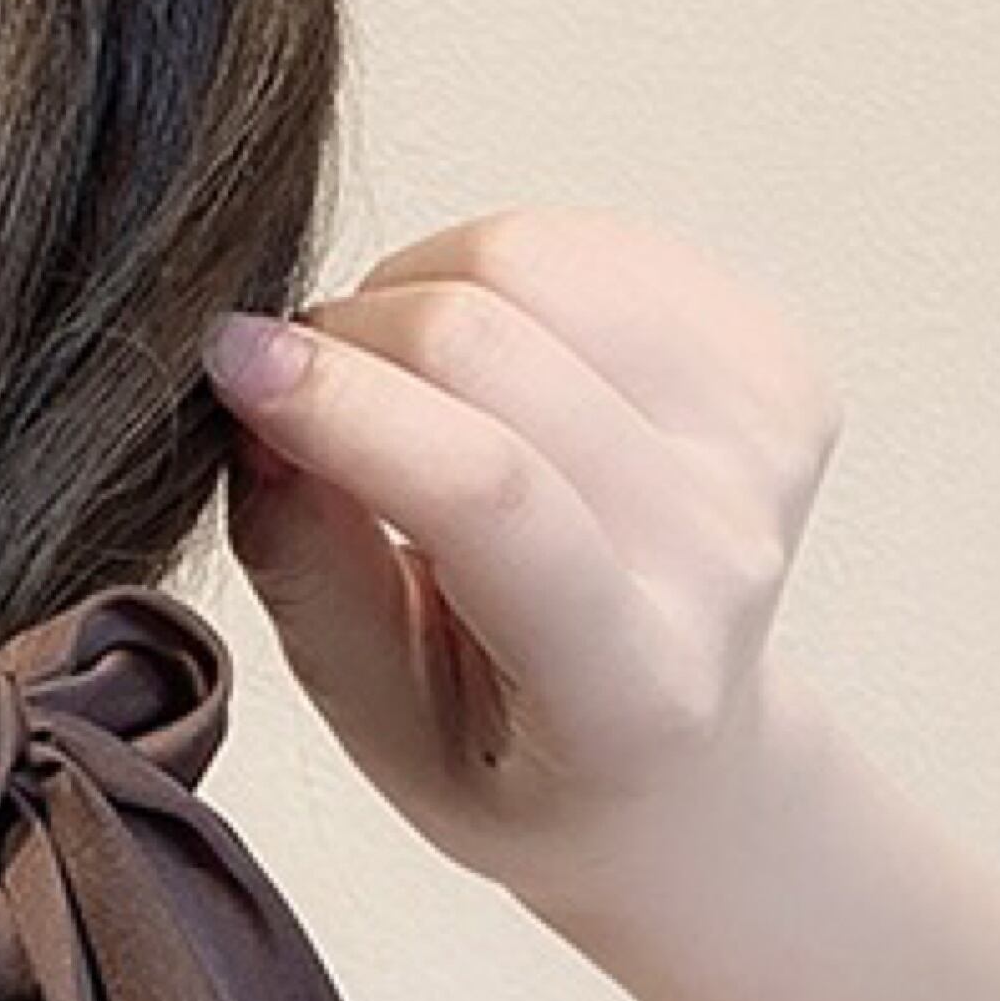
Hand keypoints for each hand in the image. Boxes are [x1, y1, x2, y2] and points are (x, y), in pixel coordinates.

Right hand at [201, 206, 844, 911]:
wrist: (672, 758)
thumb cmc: (509, 750)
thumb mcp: (373, 716)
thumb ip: (308, 571)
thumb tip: (253, 416)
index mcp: (625, 683)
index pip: (485, 491)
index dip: (341, 402)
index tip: (226, 361)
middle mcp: (721, 556)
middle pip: (497, 348)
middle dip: (348, 337)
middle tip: (292, 391)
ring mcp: (765, 446)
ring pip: (538, 264)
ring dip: (416, 293)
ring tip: (394, 384)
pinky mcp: (773, 360)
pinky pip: (590, 241)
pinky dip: (493, 271)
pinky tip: (482, 358)